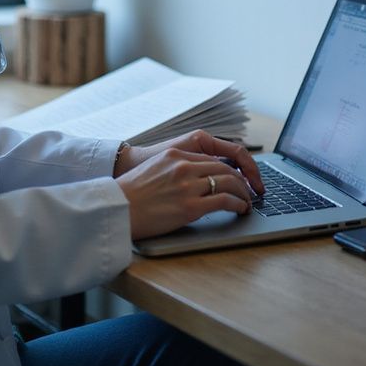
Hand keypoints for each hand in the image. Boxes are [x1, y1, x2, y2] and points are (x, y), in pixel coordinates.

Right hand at [114, 130, 263, 240]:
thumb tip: (193, 179)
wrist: (115, 210)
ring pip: (229, 182)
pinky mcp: (190, 207)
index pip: (212, 158)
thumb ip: (175, 169)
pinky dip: (238, 204)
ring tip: (247, 202)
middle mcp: (184, 166)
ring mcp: (188, 186)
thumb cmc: (130, 195)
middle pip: (225, 168)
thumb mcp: (153, 171)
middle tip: (250, 191)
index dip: (230, 169)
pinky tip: (241, 209)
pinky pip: (225, 200)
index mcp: (175, 155)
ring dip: (243, 193)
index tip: (238, 178)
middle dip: (242, 180)